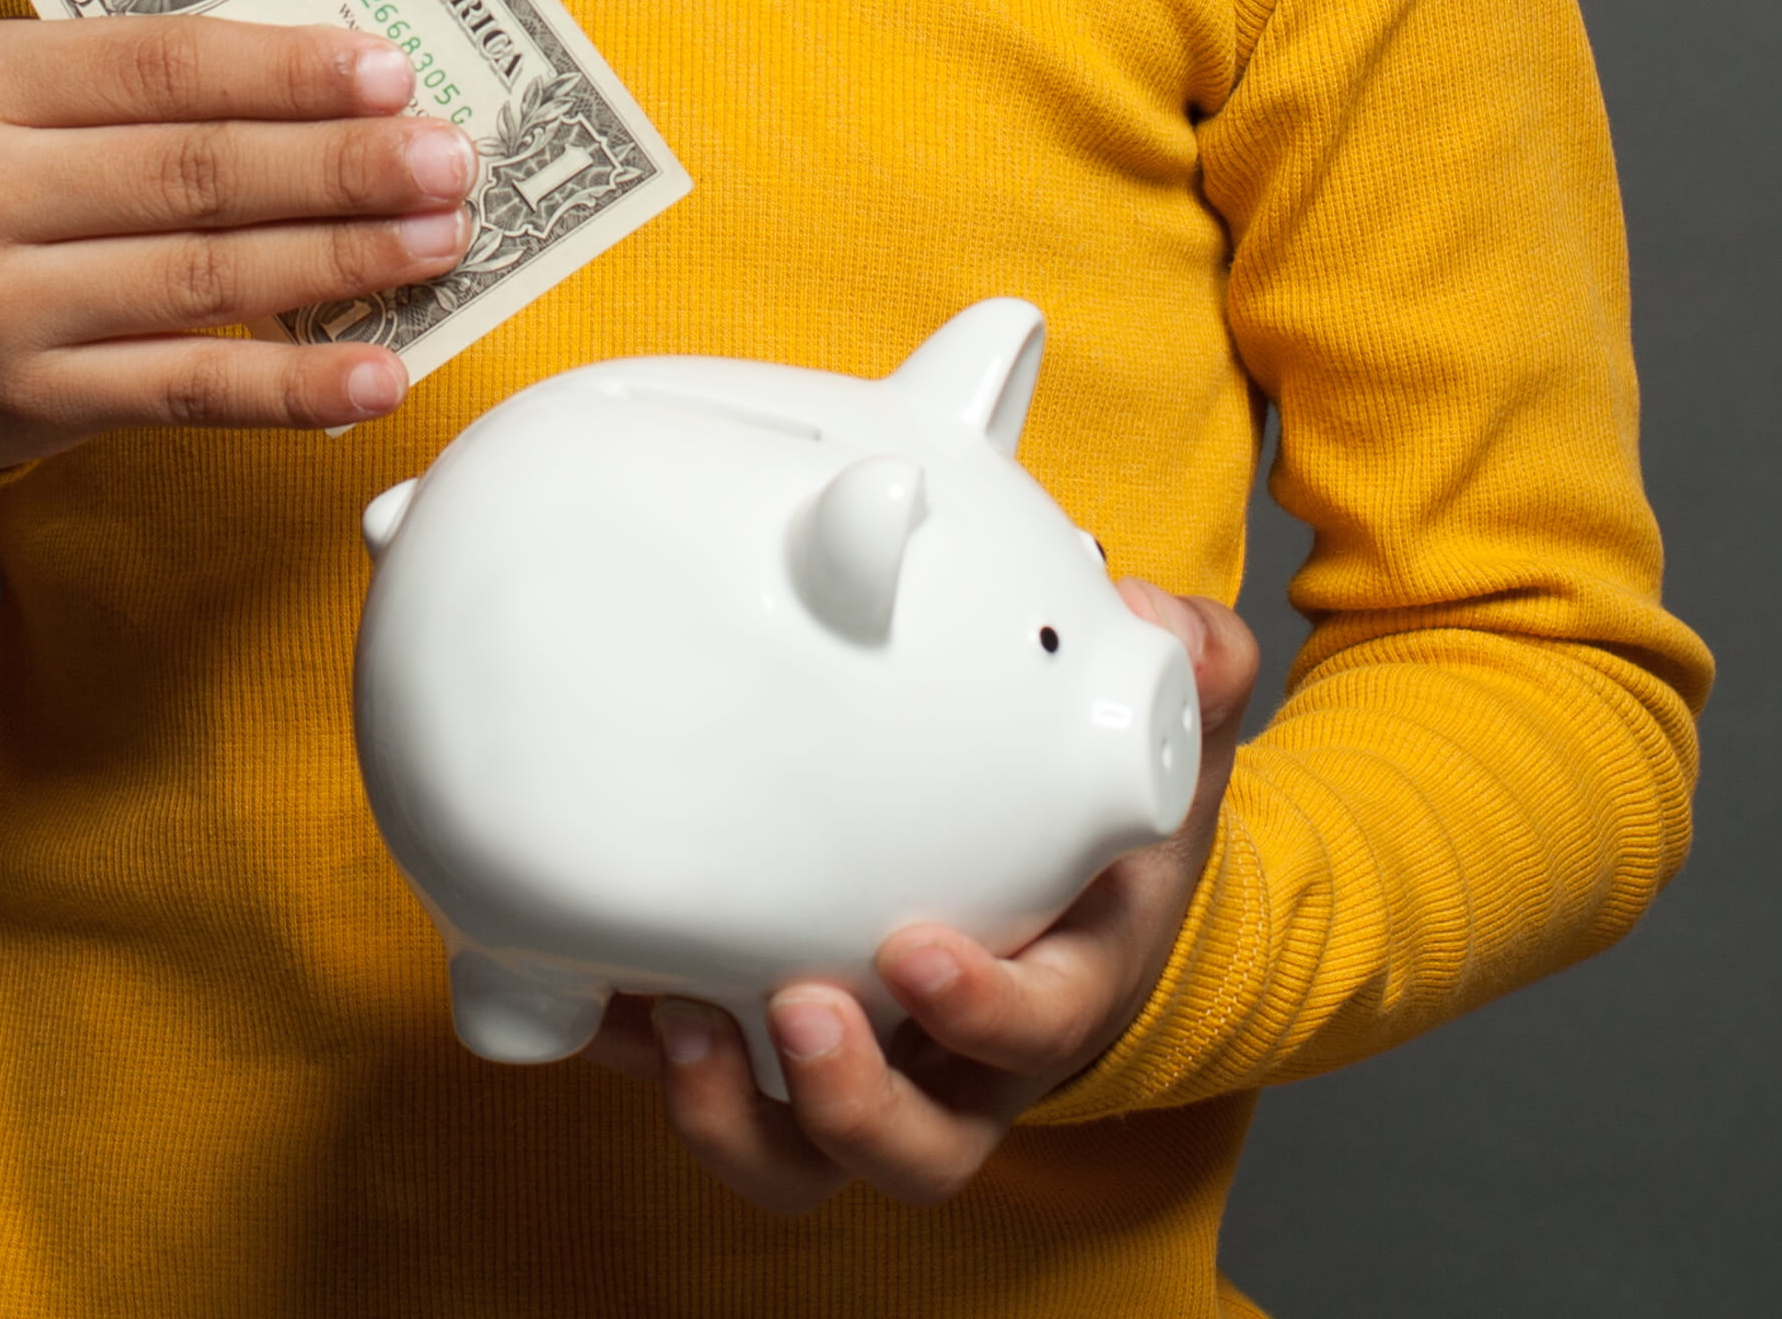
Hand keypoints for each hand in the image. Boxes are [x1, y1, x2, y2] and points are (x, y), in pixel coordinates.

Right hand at [0, 15, 471, 463]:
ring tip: (438, 240)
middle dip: (341, 166)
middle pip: (195, 174)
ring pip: (204, 280)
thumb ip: (120, 80)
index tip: (388, 72)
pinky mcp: (27, 406)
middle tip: (448, 160)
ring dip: (341, 261)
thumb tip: (314, 83)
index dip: (285, 72)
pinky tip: (376, 373)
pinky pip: (184, 393)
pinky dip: (290, 387)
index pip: (159, 69)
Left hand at [585, 574, 1263, 1211]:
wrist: (1075, 886)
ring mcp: (873, 1066)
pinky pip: (712, 1088)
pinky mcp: (778, 1050)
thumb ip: (1189, 678)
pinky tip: (593, 993)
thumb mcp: (1166, 747)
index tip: (913, 950)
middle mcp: (965, 1059)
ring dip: (731, 1113)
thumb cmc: (1108, 827)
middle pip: (917, 1149)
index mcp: (1065, 984)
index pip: (1038, 1030)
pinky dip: (645, 1058)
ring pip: (804, 1157)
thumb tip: (1168, 625)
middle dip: (850, 1105)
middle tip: (793, 1008)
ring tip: (672, 1018)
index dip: (981, 1011)